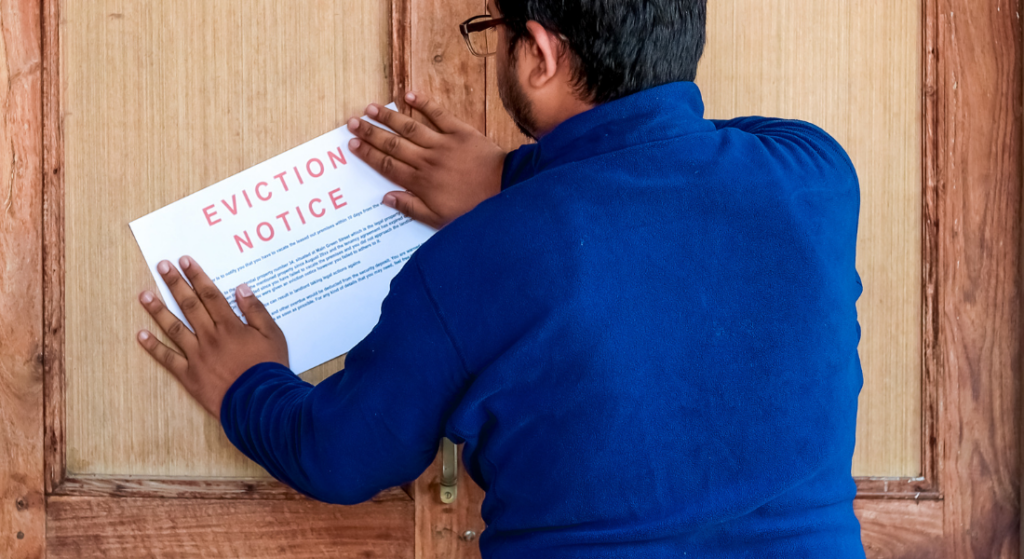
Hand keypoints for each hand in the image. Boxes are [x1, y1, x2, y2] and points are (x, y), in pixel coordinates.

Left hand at [136, 256, 288, 417]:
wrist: (260, 401)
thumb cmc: (269, 368)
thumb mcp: (273, 335)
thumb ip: (256, 311)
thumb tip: (241, 289)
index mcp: (230, 325)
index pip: (210, 295)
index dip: (197, 276)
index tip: (185, 261)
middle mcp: (210, 336)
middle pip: (189, 305)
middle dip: (175, 284)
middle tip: (162, 266)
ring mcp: (197, 355)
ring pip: (174, 328)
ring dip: (158, 310)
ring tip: (144, 295)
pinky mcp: (190, 375)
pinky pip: (168, 359)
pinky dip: (153, 347)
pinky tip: (141, 335)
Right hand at [347, 92, 506, 228]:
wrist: (505, 191)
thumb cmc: (472, 208)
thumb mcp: (439, 218)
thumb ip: (411, 207)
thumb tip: (386, 198)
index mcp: (421, 182)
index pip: (388, 165)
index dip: (369, 154)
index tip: (353, 144)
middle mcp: (427, 160)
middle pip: (393, 144)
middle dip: (371, 132)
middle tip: (353, 122)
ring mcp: (443, 144)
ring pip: (410, 127)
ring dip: (389, 116)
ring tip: (371, 108)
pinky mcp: (461, 132)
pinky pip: (438, 115)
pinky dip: (423, 104)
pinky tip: (408, 95)